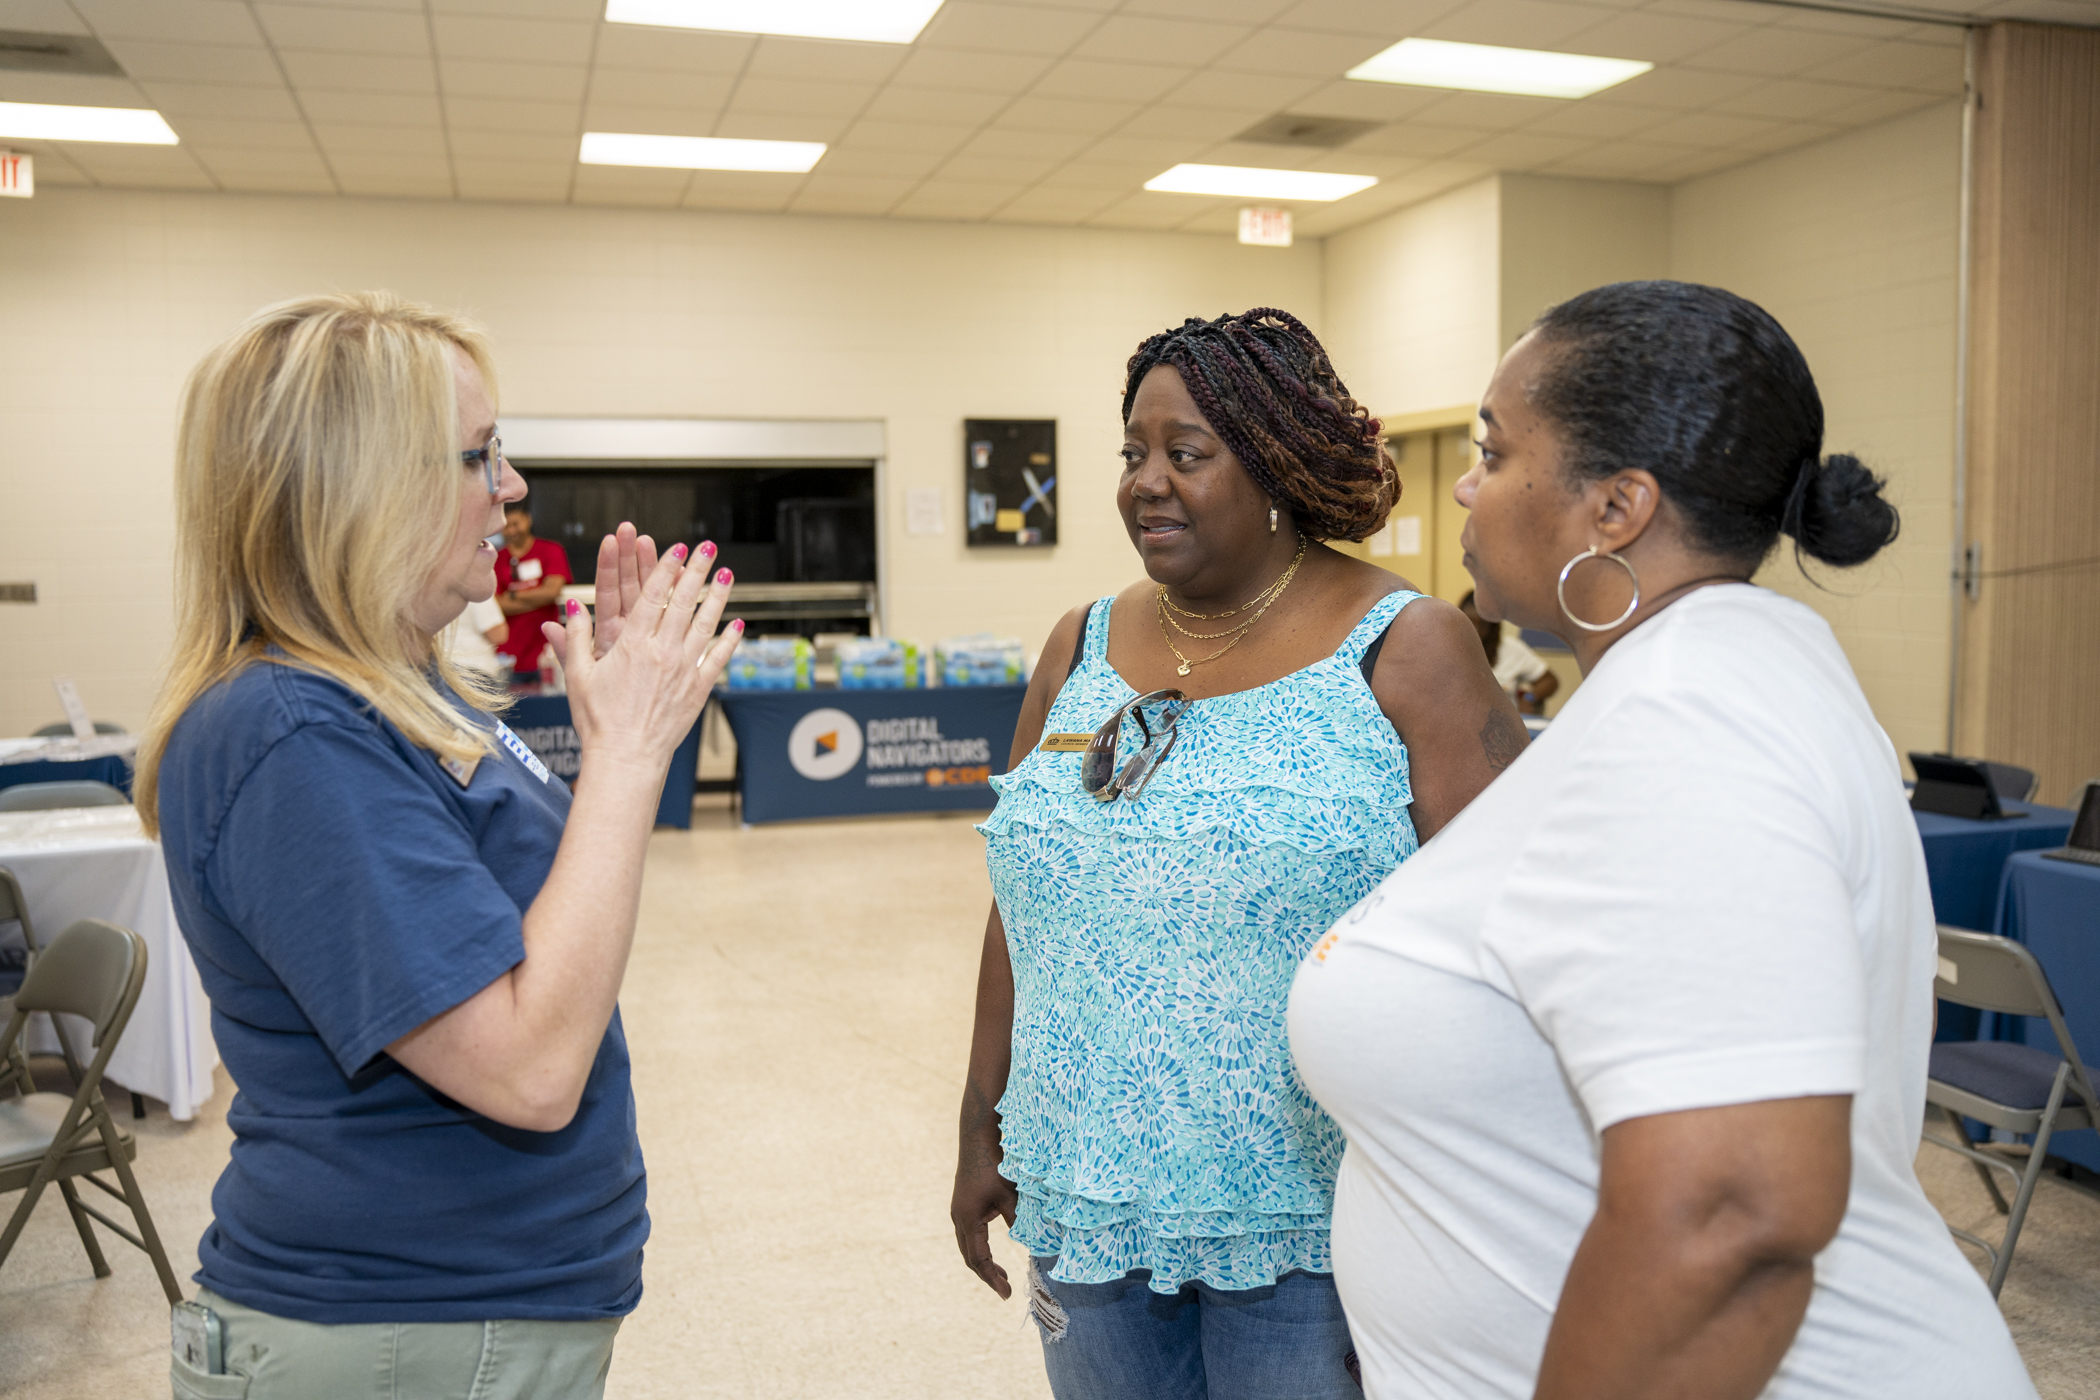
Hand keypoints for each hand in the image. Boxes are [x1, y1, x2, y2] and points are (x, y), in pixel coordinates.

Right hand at [542, 542, 738, 771]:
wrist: (625, 758)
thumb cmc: (598, 720)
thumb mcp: (578, 676)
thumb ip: (575, 639)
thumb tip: (569, 609)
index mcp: (632, 644)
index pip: (652, 595)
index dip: (666, 567)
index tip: (679, 546)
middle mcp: (662, 652)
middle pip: (684, 602)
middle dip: (697, 571)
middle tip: (708, 548)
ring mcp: (684, 670)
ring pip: (706, 624)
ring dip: (718, 597)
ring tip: (727, 574)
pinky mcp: (698, 690)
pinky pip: (717, 659)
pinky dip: (729, 640)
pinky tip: (737, 624)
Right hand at [951, 1130, 1017, 1298]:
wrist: (978, 1137)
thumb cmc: (996, 1165)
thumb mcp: (1011, 1196)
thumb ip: (1019, 1222)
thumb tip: (1034, 1246)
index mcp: (968, 1219)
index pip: (979, 1260)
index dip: (993, 1279)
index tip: (1007, 1294)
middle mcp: (959, 1218)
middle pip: (970, 1257)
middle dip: (987, 1274)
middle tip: (1005, 1289)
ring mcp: (959, 1211)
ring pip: (968, 1246)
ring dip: (983, 1262)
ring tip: (1001, 1274)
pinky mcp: (964, 1203)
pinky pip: (970, 1234)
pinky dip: (981, 1248)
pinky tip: (993, 1250)